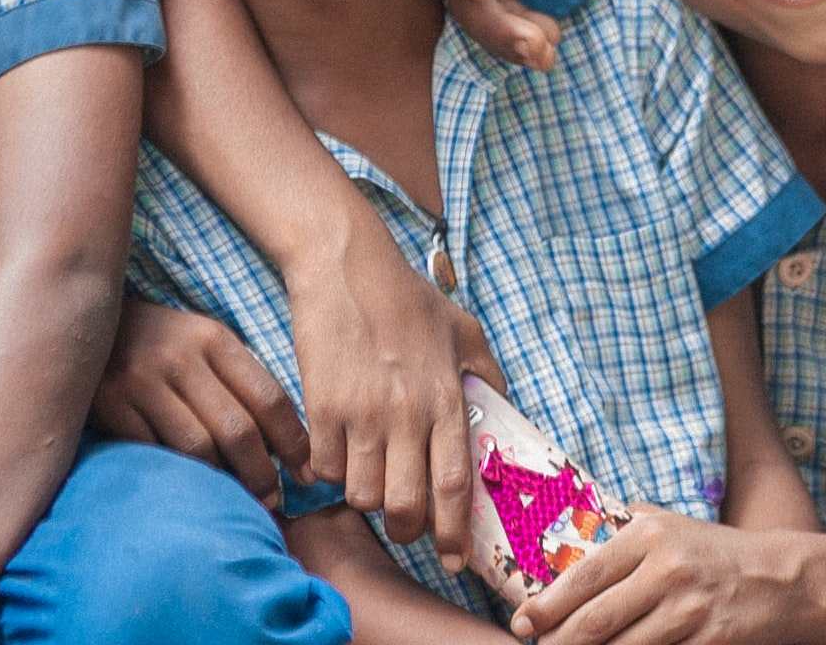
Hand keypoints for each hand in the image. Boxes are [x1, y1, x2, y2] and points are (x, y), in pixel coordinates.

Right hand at [89, 301, 307, 502]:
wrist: (87, 325)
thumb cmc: (160, 344)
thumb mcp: (202, 344)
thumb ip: (237, 381)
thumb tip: (282, 442)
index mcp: (214, 339)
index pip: (269, 397)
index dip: (293, 442)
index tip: (307, 472)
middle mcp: (182, 358)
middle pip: (237, 429)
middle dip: (262, 473)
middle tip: (274, 499)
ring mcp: (143, 381)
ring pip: (198, 448)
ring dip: (223, 482)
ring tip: (238, 501)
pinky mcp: (111, 405)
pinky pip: (154, 453)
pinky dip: (177, 476)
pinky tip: (190, 489)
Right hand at [291, 214, 497, 559]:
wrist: (346, 266)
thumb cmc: (408, 297)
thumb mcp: (464, 330)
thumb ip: (487, 376)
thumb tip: (505, 414)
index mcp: (445, 398)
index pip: (454, 484)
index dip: (455, 532)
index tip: (455, 560)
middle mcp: (405, 413)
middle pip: (405, 505)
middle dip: (407, 529)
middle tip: (406, 525)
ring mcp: (360, 413)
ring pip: (362, 493)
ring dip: (367, 497)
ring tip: (371, 480)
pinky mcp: (321, 406)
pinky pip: (323, 467)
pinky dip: (328, 473)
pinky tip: (337, 456)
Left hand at [510, 513, 815, 644]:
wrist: (783, 579)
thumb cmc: (718, 553)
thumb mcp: (674, 526)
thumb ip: (628, 527)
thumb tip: (575, 533)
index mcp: (650, 535)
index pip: (585, 576)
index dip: (547, 605)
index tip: (521, 623)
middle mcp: (667, 568)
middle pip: (595, 620)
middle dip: (557, 643)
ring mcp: (689, 608)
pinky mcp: (709, 640)